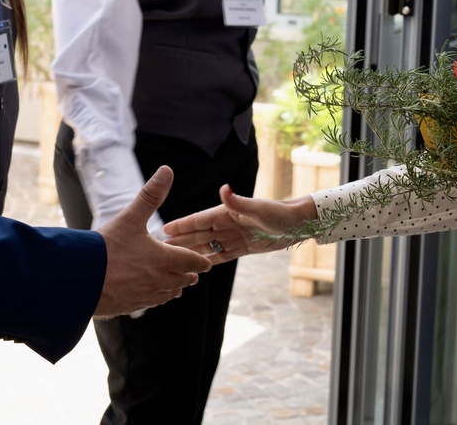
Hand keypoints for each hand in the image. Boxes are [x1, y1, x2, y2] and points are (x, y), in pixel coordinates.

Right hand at [94, 165, 211, 316]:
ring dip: (174, 287)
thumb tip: (167, 170)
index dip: (200, 261)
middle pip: (182, 280)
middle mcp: (158, 280)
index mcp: (163, 259)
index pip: (191, 262)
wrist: (79, 280)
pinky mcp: (129, 306)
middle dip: (189, 274)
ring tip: (177, 286)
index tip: (207, 263)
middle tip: (194, 273)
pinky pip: (150, 303)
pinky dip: (157, 298)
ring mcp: (144, 296)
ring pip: (168, 294)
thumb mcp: (130, 217)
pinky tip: (152, 296)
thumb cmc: (105, 248)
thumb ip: (150, 195)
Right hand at [162, 184, 318, 262]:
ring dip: (191, 251)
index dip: (182, 225)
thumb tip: (223, 188)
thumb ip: (237, 202)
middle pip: (199, 234)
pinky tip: (197, 267)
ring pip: (207, 246)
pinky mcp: (242, 248)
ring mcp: (233, 236)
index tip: (164, 229)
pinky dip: (209, 260)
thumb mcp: (257, 208)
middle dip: (180, 240)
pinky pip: (221, 256)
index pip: (199, 220)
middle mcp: (227, 224)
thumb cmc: (278, 213)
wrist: (297, 224)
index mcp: (227, 212)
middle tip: (159, 248)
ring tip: (173, 258)